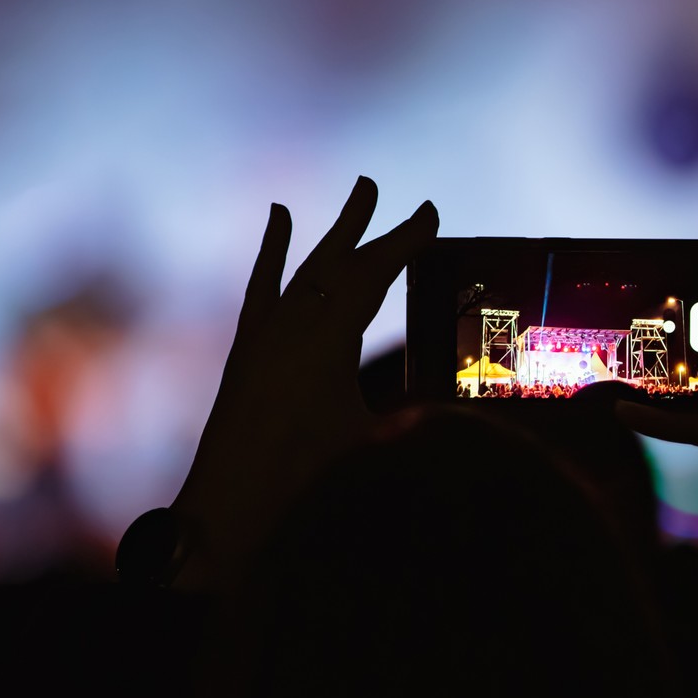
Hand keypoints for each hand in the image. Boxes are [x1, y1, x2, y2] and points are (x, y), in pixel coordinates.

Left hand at [172, 177, 436, 583]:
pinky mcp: (248, 345)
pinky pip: (263, 285)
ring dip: (334, 233)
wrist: (230, 501)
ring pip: (307, 268)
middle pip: (340, 264)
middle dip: (370, 228)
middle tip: (397, 197)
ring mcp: (267, 332)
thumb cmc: (305, 477)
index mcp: (327, 342)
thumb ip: (412, 420)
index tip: (429, 214)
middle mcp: (294, 326)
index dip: (402, 243)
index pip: (370, 276)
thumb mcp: (367, 441)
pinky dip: (272, 250)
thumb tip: (467, 417)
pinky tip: (279, 216)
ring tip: (358, 196)